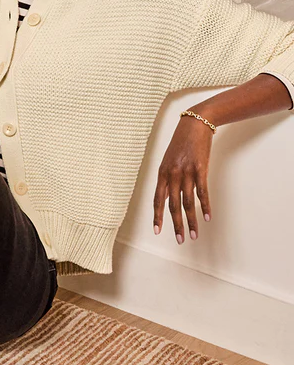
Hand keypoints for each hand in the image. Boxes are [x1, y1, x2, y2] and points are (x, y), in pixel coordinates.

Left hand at [153, 116, 212, 243]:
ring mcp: (186, 171)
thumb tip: (165, 198)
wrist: (195, 124)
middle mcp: (172, 174)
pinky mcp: (200, 169)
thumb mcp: (168, 160)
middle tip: (180, 240)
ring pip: (188, 202)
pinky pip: (202, 192)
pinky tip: (207, 217)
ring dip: (191, 220)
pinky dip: (205, 206)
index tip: (158, 231)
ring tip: (194, 234)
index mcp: (162, 173)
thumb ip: (166, 179)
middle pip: (173, 205)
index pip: (157, 199)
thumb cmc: (181, 143)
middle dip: (176, 224)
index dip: (157, 216)